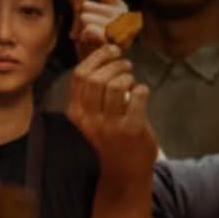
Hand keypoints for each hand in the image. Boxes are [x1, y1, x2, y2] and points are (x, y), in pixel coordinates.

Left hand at [66, 0, 127, 59]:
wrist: (99, 70)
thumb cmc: (92, 45)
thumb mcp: (84, 21)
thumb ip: (80, 3)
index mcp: (118, 5)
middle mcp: (123, 13)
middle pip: (89, 5)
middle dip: (77, 17)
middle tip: (77, 31)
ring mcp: (120, 25)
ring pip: (87, 16)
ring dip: (80, 28)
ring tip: (83, 39)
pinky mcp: (115, 38)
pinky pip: (90, 28)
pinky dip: (83, 35)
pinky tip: (85, 42)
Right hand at [67, 44, 156, 185]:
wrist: (124, 170)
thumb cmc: (110, 136)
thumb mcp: (93, 114)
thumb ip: (94, 87)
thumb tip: (100, 47)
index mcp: (76, 113)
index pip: (80, 76)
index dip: (97, 57)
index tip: (112, 51)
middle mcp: (89, 119)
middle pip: (97, 78)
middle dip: (115, 64)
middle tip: (126, 66)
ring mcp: (110, 125)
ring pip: (116, 85)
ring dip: (128, 76)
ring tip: (132, 80)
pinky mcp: (131, 129)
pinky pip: (138, 95)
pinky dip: (142, 89)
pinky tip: (141, 94)